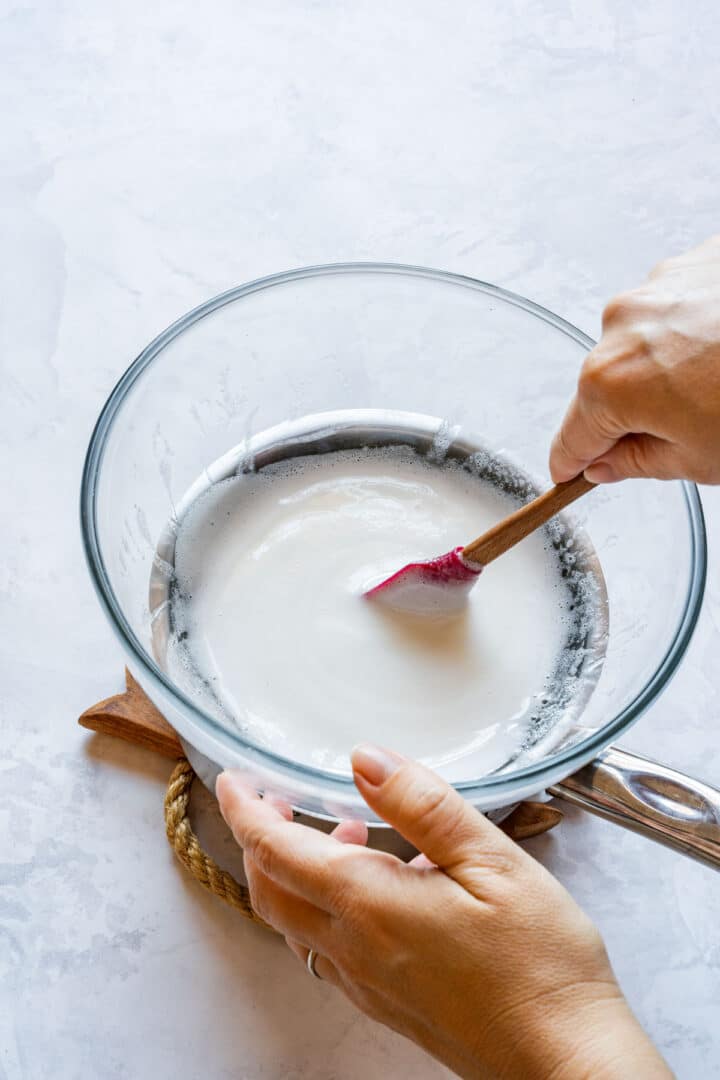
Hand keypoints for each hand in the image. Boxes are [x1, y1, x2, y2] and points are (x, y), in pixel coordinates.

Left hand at [217, 747, 669, 1078]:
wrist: (565, 1062)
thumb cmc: (541, 965)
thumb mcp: (493, 862)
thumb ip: (422, 805)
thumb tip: (365, 760)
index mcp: (370, 905)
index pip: (276, 850)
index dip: (246, 810)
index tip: (236, 779)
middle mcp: (354, 949)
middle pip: (270, 891)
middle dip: (259, 840)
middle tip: (275, 799)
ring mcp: (368, 983)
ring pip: (295, 923)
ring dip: (295, 872)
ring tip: (343, 829)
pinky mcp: (388, 1003)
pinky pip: (329, 950)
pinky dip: (327, 907)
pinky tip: (381, 887)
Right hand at [550, 234, 719, 484]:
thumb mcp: (702, 459)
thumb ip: (639, 464)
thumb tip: (609, 465)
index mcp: (610, 382)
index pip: (571, 439)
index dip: (572, 463)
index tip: (570, 473)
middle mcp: (621, 325)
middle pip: (605, 386)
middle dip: (634, 412)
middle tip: (685, 432)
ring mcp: (658, 286)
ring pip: (643, 343)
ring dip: (668, 367)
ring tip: (718, 384)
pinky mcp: (695, 262)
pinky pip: (679, 309)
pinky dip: (697, 331)